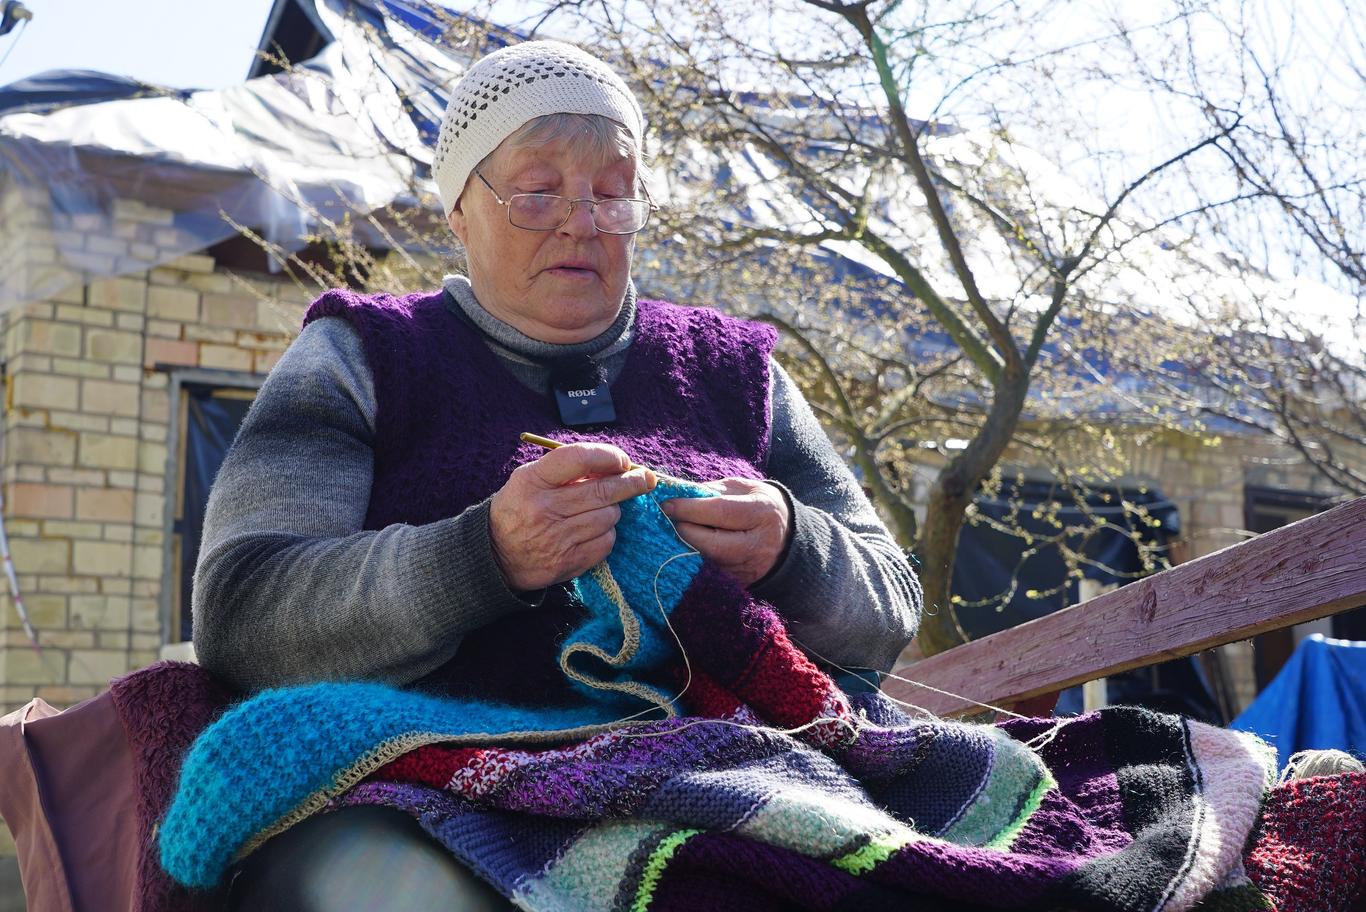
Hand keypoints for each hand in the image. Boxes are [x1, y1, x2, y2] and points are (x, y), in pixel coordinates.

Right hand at [489, 442, 656, 590]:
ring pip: (608, 517)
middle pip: (602, 490)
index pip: (578, 458)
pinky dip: (606, 534)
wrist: (495, 555)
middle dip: (631, 482)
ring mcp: (556, 538)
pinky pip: (605, 542)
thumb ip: (567, 469)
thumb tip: (615, 466)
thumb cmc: (520, 508)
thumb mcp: (531, 479)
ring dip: (612, 511)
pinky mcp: (567, 562)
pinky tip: (593, 530)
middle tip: (645, 478)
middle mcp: (544, 509)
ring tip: (599, 509)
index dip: (608, 456)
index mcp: (532, 481)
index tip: (623, 460)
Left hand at [660, 478, 791, 586]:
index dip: (689, 508)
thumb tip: (678, 493)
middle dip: (683, 529)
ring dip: (685, 544)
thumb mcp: (743, 490)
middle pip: (709, 542)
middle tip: (668, 517)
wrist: (787, 540)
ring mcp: (747, 568)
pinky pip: (707, 570)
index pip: (720, 511)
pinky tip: (688, 544)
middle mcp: (756, 544)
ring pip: (705, 559)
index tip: (667, 503)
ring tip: (677, 529)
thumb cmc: (759, 507)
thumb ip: (712, 490)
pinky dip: (694, 557)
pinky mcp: (737, 583)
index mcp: (761, 513)